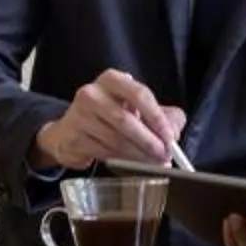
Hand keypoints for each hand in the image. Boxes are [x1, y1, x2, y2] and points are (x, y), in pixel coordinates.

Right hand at [30, 70, 186, 171]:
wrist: (71, 131)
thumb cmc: (110, 116)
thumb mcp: (136, 108)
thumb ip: (161, 115)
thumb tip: (174, 131)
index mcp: (112, 80)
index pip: (139, 94)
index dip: (157, 118)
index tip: (169, 136)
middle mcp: (92, 94)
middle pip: (126, 120)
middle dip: (149, 141)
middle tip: (164, 155)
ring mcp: (79, 116)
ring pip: (115, 140)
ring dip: (138, 155)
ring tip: (152, 164)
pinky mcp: (73, 138)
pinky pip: (104, 152)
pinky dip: (121, 162)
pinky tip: (131, 165)